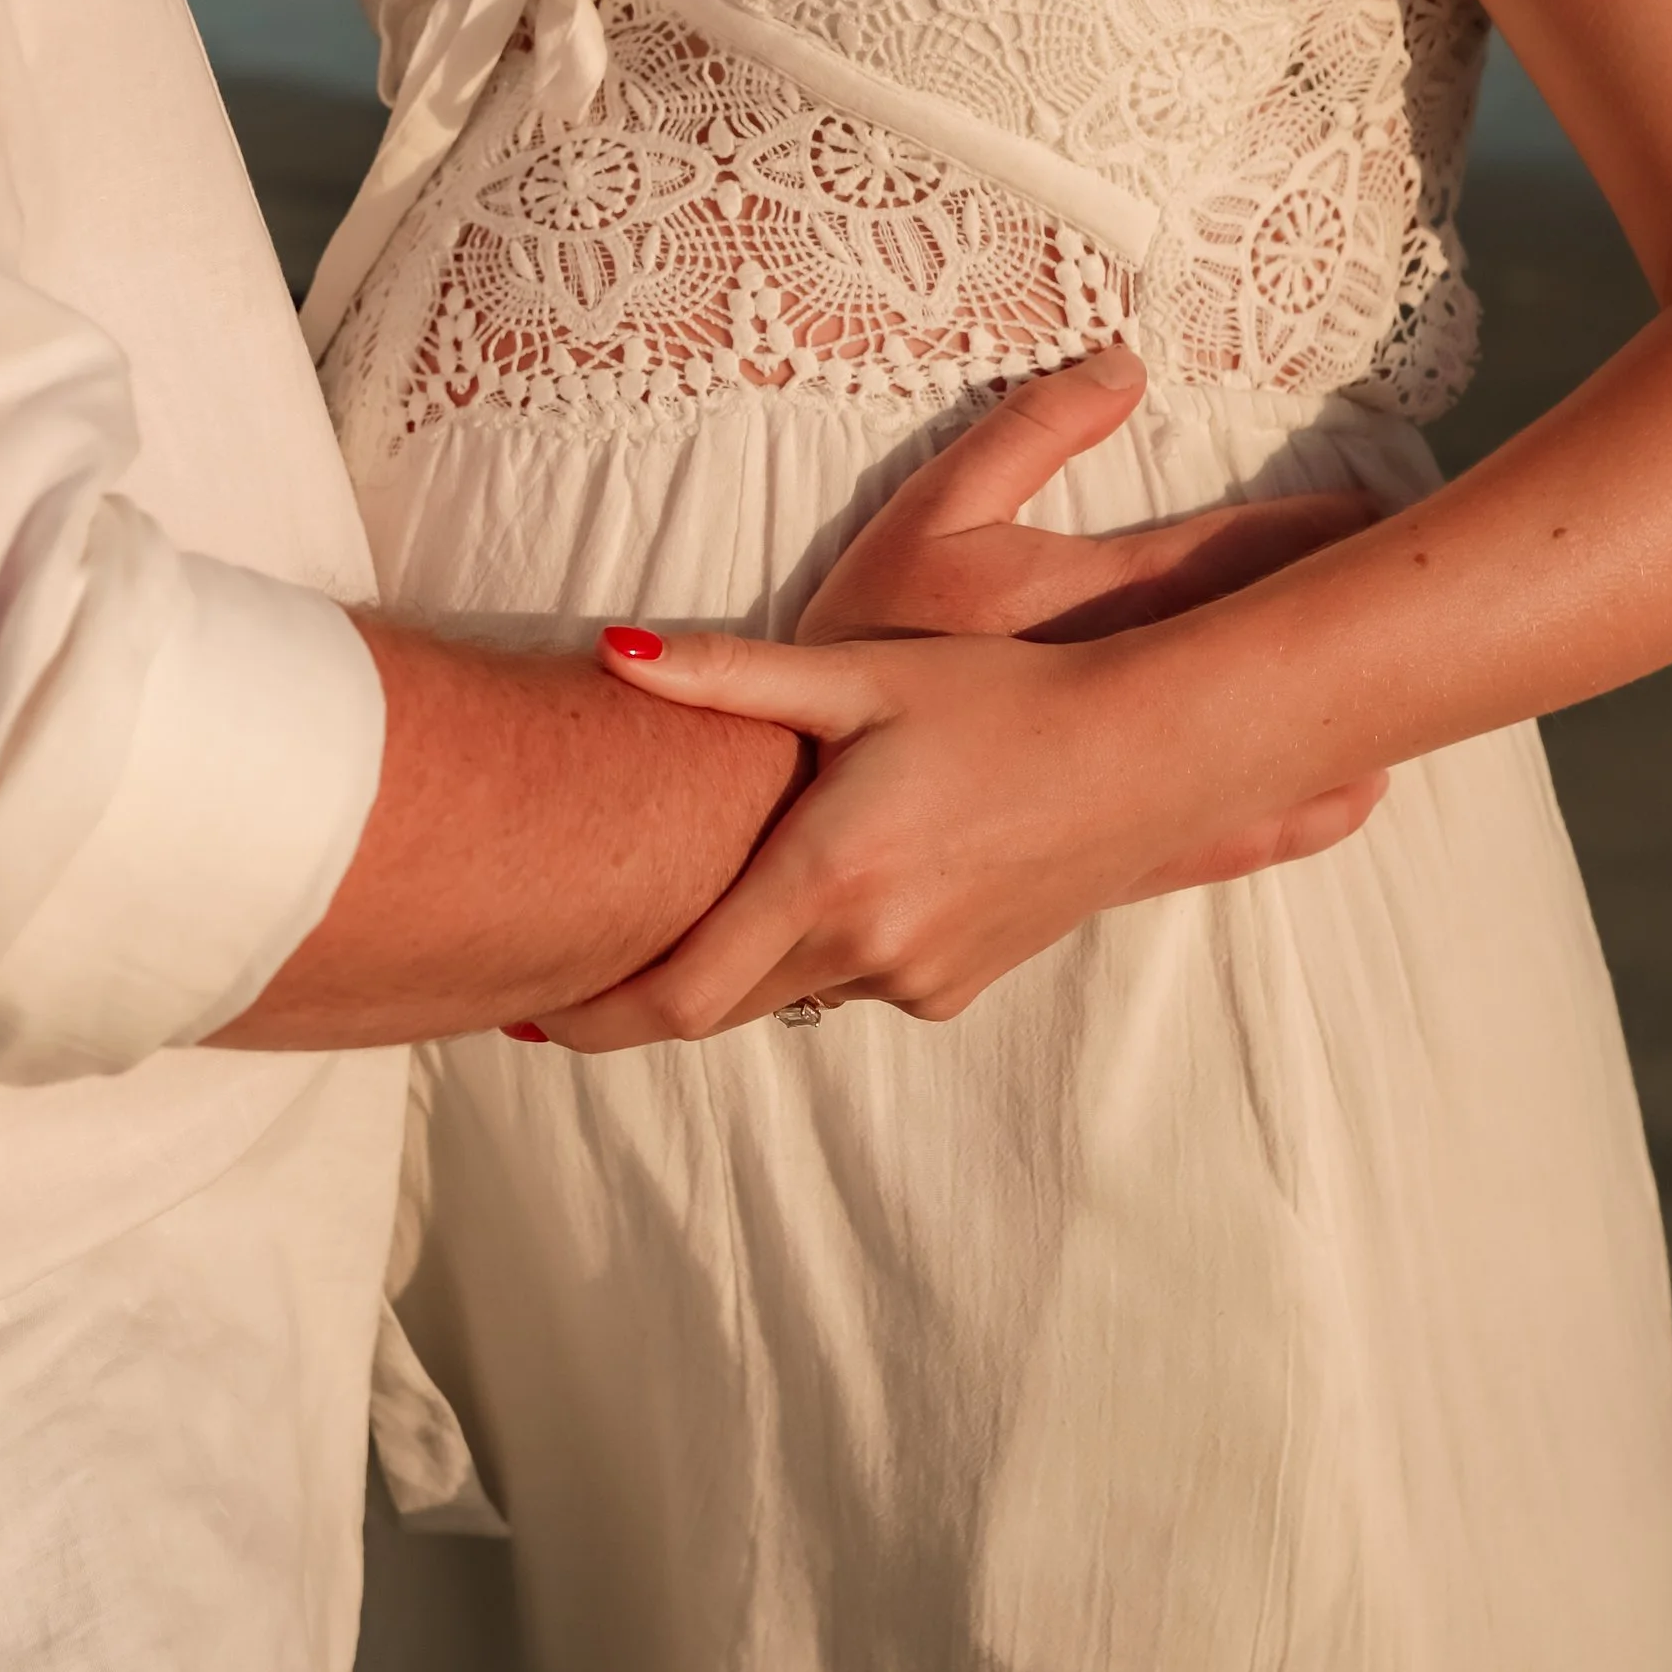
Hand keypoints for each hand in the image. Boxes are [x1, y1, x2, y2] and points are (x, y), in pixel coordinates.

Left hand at [525, 350, 1387, 1044]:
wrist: (1147, 752)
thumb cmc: (999, 697)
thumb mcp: (859, 676)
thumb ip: (726, 676)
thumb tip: (608, 651)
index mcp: (827, 879)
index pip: (677, 995)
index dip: (592, 1019)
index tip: (523, 1018)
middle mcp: (868, 951)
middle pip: (719, 1005)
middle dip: (643, 994)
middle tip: (564, 973)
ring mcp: (920, 979)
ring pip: (792, 989)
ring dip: (743, 959)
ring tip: (694, 905)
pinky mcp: (959, 985)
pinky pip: (858, 980)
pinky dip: (819, 946)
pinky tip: (828, 883)